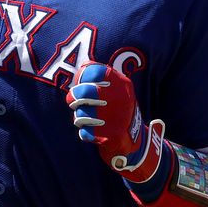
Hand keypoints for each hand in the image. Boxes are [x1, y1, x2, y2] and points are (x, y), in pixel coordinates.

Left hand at [66, 63, 164, 182]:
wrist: (134, 140)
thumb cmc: (118, 110)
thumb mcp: (117, 90)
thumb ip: (101, 78)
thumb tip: (83, 67)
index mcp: (122, 84)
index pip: (93, 71)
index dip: (81, 76)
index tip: (79, 81)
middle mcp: (120, 99)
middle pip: (82, 92)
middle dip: (73, 97)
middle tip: (72, 101)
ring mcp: (115, 118)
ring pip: (80, 114)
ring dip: (79, 117)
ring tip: (86, 118)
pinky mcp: (110, 136)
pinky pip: (84, 132)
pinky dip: (86, 133)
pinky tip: (93, 132)